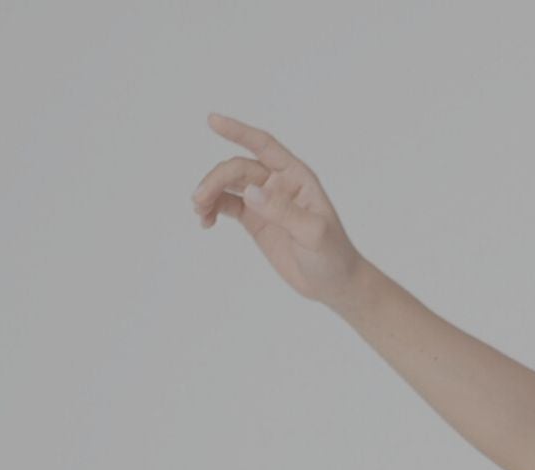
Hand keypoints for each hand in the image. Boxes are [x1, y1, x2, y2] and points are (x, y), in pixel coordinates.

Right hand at [190, 113, 366, 309]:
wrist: (335, 284)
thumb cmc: (334, 256)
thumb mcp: (313, 234)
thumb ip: (283, 212)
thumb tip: (249, 192)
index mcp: (298, 177)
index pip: (265, 146)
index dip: (239, 132)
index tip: (212, 120)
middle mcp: (279, 183)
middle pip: (239, 169)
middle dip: (216, 179)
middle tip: (199, 200)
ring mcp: (265, 201)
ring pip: (228, 184)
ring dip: (209, 192)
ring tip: (199, 211)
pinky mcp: (255, 219)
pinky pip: (226, 205)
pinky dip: (212, 208)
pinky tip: (205, 221)